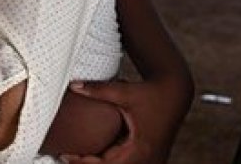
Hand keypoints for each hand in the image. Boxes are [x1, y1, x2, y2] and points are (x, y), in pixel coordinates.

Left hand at [59, 77, 190, 163]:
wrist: (176, 92)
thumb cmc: (151, 92)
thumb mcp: (124, 92)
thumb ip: (98, 90)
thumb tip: (73, 85)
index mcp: (140, 149)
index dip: (83, 163)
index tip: (65, 155)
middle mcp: (147, 159)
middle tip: (64, 156)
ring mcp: (150, 160)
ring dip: (99, 163)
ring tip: (75, 156)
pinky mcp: (150, 156)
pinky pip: (126, 163)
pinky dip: (110, 160)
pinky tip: (92, 154)